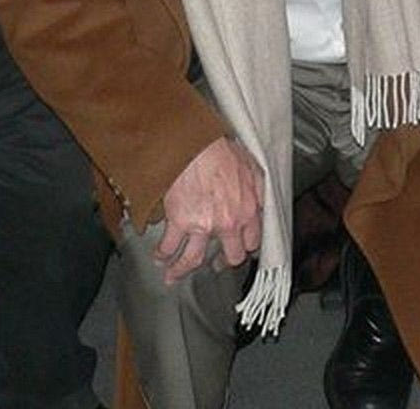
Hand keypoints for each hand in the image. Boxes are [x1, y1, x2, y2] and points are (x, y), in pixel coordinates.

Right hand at [154, 136, 265, 283]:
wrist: (197, 144)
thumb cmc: (222, 150)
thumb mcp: (252, 167)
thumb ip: (258, 188)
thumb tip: (261, 200)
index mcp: (248, 210)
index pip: (252, 241)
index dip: (245, 247)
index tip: (239, 248)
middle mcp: (229, 223)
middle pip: (229, 257)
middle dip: (221, 263)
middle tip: (213, 265)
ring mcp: (204, 226)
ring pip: (194, 260)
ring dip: (182, 270)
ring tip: (174, 275)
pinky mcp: (180, 221)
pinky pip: (170, 247)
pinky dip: (162, 255)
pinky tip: (158, 258)